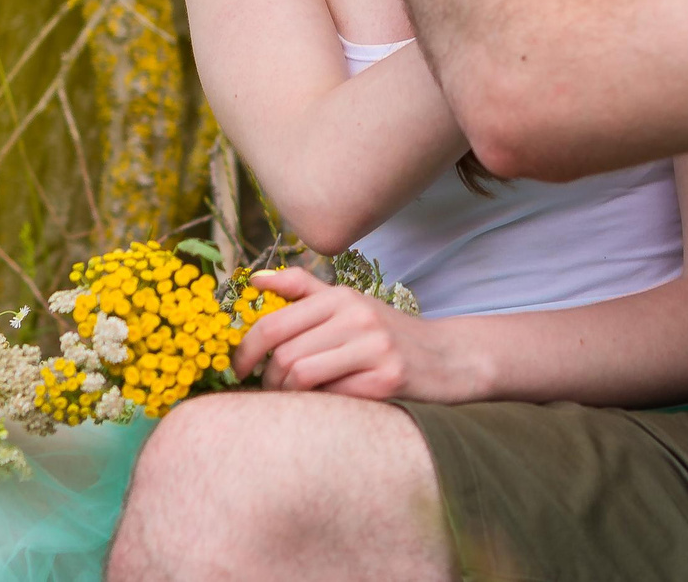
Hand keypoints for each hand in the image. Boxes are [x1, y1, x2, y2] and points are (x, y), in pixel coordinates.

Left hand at [234, 267, 477, 402]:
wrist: (449, 358)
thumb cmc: (388, 335)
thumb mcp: (350, 303)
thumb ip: (302, 290)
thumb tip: (254, 279)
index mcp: (341, 297)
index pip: (273, 323)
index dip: (245, 350)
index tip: (238, 369)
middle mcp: (356, 316)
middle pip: (284, 355)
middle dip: (268, 381)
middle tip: (270, 392)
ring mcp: (373, 347)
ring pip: (302, 376)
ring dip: (288, 397)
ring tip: (294, 401)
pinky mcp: (387, 379)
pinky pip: (332, 397)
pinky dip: (320, 406)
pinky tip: (326, 407)